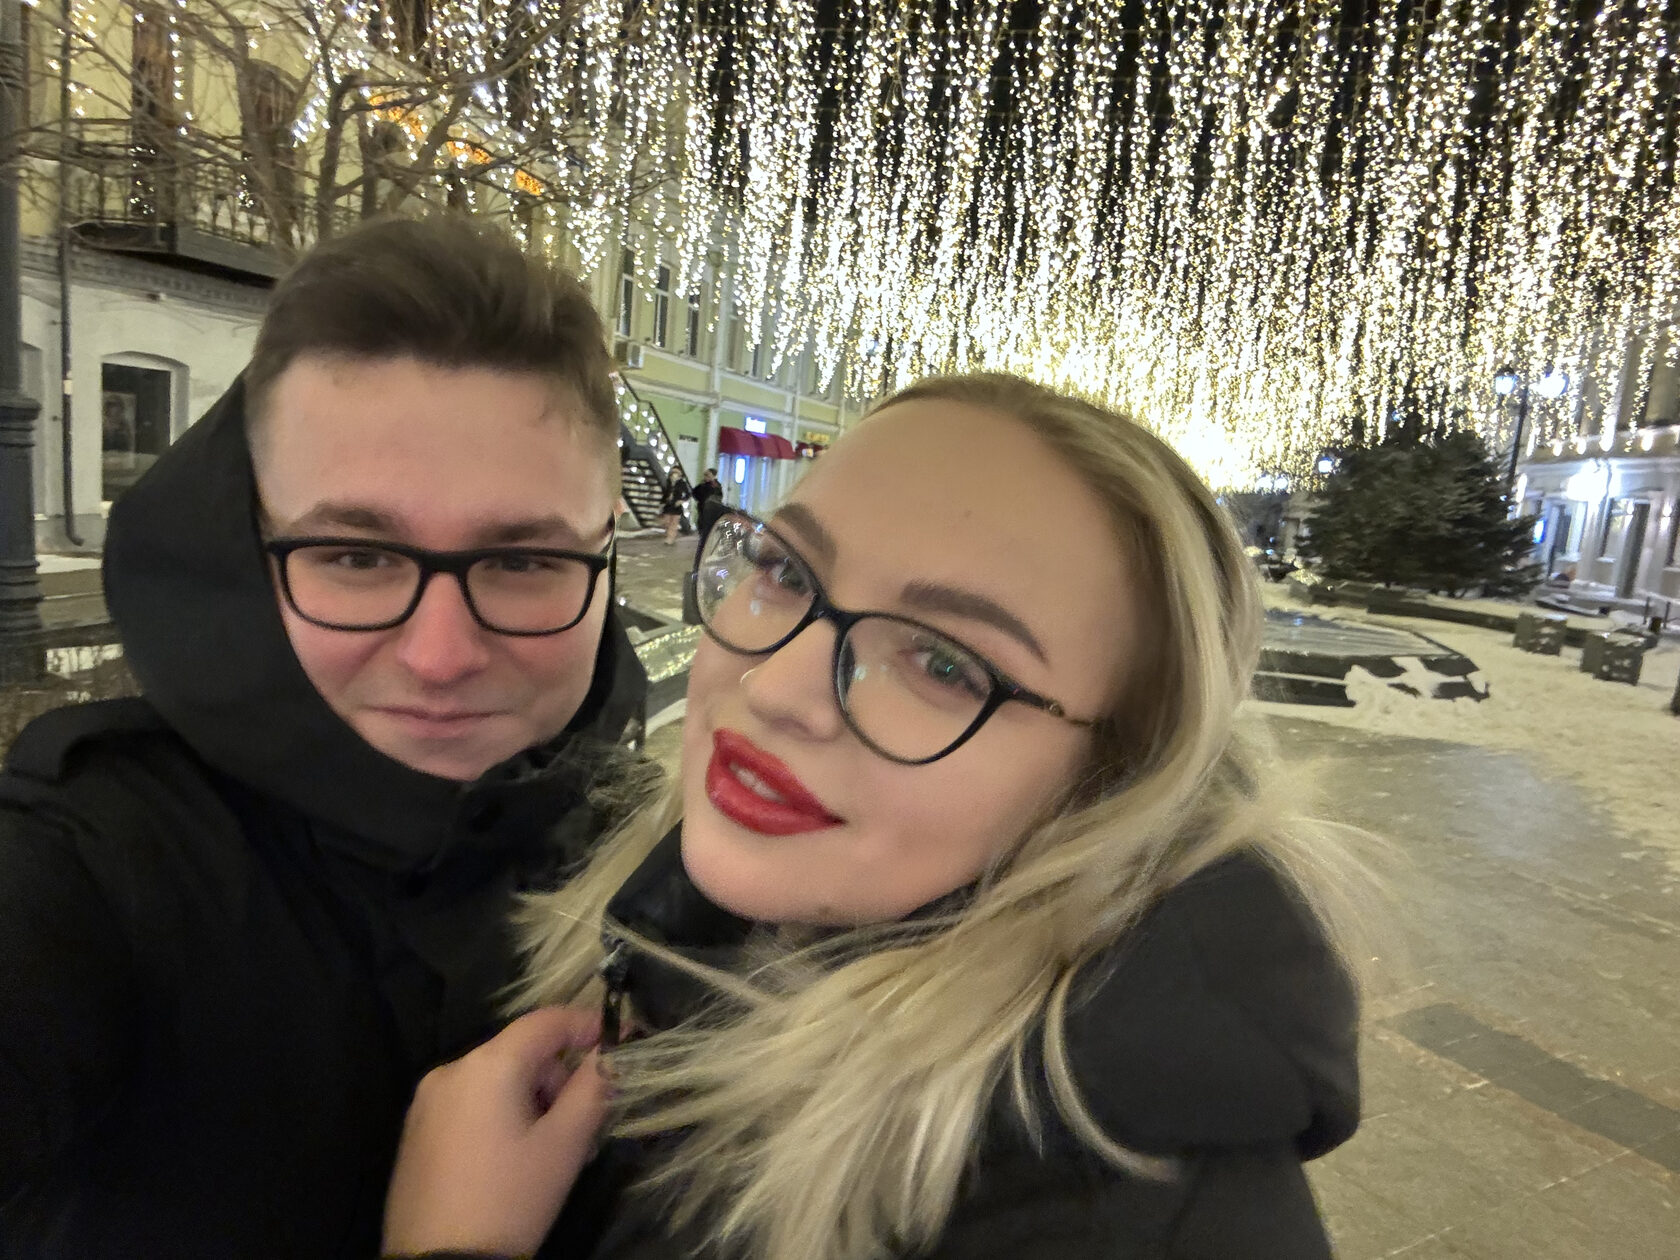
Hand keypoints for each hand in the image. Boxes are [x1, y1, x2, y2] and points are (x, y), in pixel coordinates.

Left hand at [384, 1006, 611, 1257]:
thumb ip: (593, 1088)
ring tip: (546, 1152)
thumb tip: (610, 1053)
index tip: (619, 1042)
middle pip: (520, 1053)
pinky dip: (499, 1116)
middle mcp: (451, 1070)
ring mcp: (427, 1102)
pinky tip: (511, 1160)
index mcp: (487, 1065)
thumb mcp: (564, 1146)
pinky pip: (470, 1104)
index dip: (587, 1024)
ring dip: (530, 1100)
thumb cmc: (510, 1200)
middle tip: (581, 1126)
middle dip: (557, 1080)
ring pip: (495, 1080)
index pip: (546, 1021)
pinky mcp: (416, 1132)